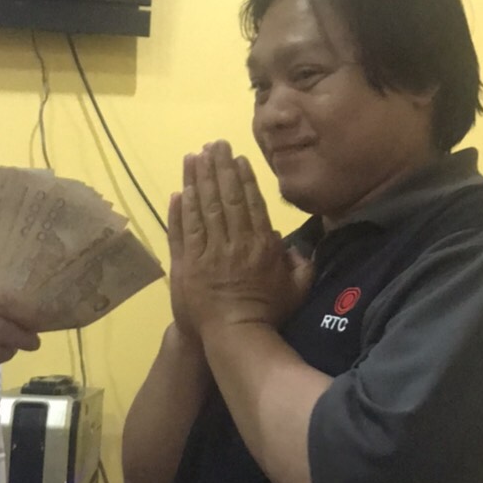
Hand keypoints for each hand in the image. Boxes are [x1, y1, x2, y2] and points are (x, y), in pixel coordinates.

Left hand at [173, 141, 312, 335]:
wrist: (235, 338)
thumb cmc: (268, 314)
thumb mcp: (296, 289)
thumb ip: (302, 264)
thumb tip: (295, 244)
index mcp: (260, 245)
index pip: (250, 203)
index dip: (243, 178)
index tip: (237, 158)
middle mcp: (234, 242)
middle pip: (225, 197)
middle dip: (219, 168)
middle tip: (213, 144)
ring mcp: (208, 252)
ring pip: (203, 208)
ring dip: (198, 180)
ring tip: (194, 156)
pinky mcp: (187, 263)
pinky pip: (184, 230)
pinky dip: (181, 209)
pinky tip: (180, 190)